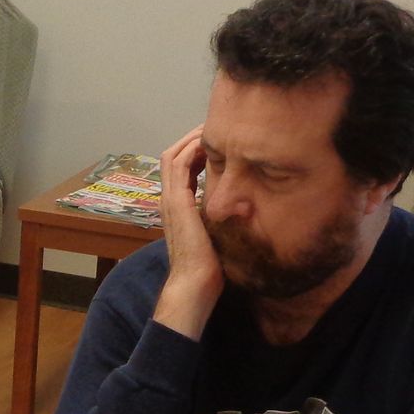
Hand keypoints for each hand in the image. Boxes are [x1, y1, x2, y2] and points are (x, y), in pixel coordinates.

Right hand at [152, 126, 223, 339]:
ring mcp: (170, 199)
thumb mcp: (216, 233)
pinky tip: (212, 144)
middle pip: (173, 155)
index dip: (196, 151)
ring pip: (173, 154)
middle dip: (194, 139)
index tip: (219, 142)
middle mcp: (169, 199)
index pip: (181, 167)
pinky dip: (193, 149)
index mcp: (177, 207)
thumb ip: (221, 217)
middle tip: (218, 128)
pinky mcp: (177, 201)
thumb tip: (244, 205)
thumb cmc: (208, 267)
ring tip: (214, 129)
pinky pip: (180, 164)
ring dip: (193, 138)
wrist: (194, 284)